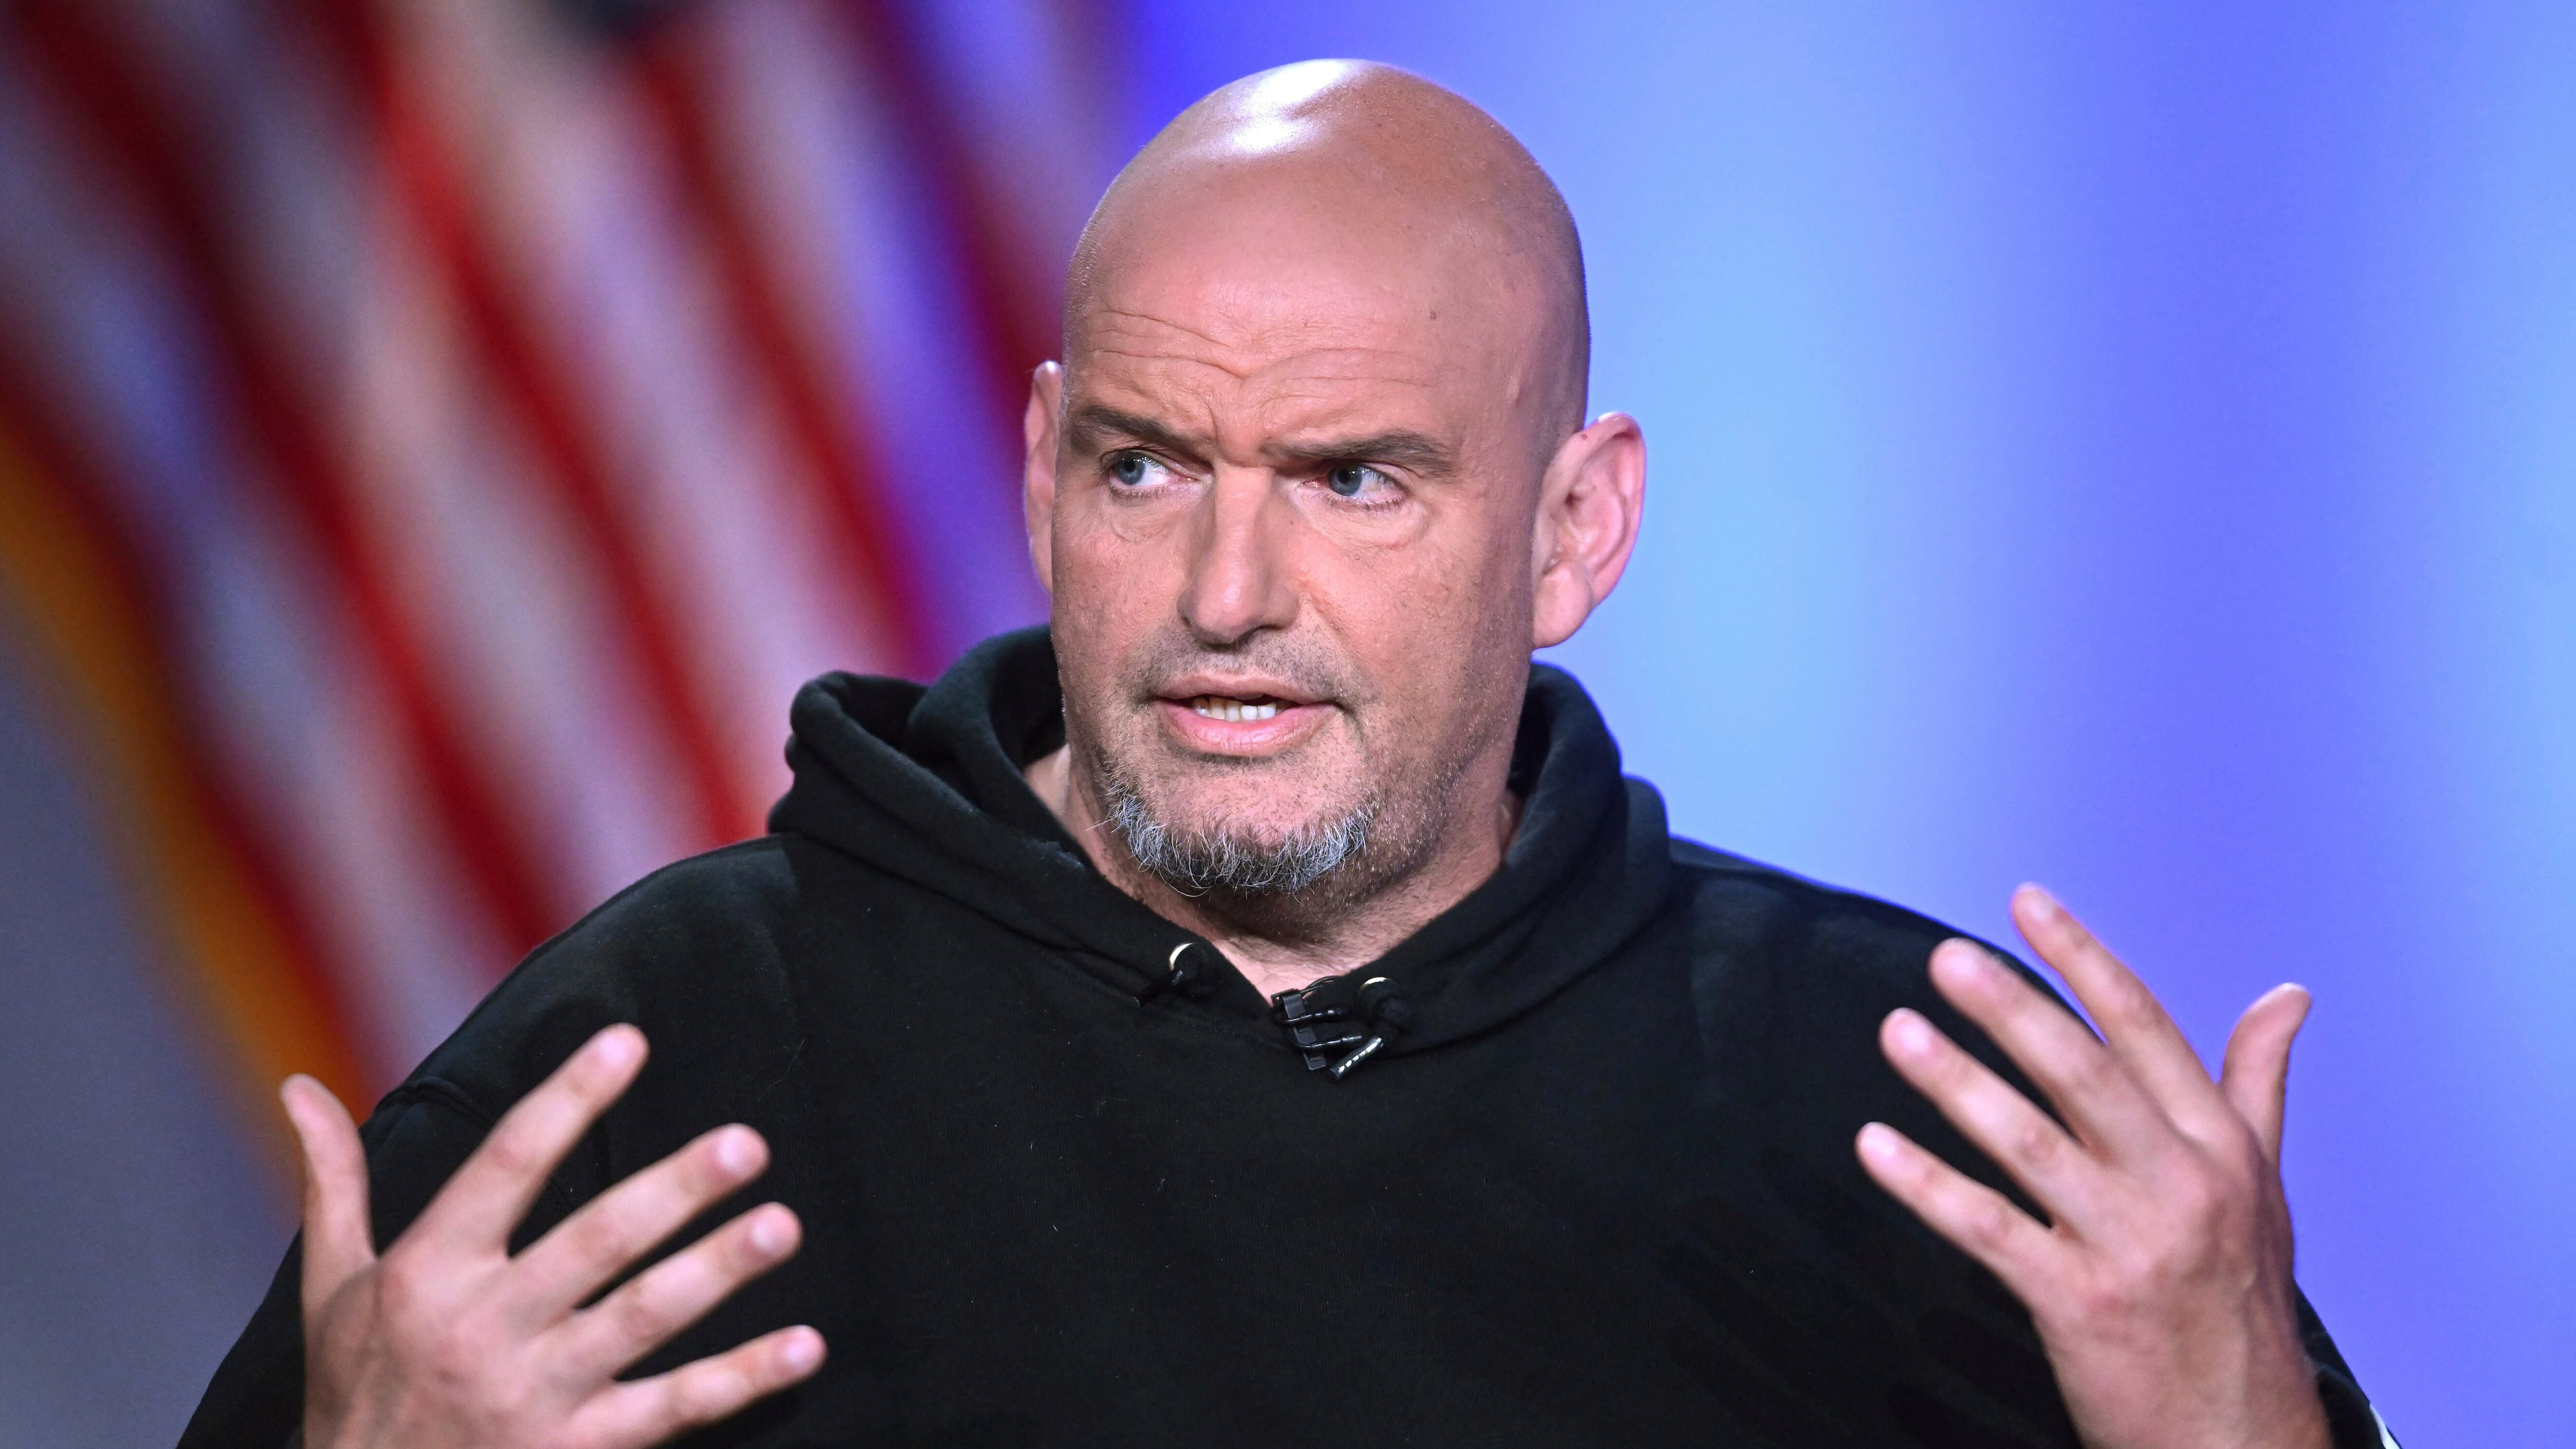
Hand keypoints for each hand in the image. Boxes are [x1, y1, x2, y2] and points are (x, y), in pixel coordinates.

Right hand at [281, 1024, 826, 1448]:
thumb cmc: (355, 1396)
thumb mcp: (331, 1291)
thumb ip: (335, 1185)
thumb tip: (299, 1086)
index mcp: (428, 1273)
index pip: (508, 1164)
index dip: (568, 1099)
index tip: (628, 1041)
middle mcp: (483, 1328)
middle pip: (595, 1242)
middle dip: (674, 1191)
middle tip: (747, 1143)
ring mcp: (534, 1395)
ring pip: (642, 1320)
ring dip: (718, 1272)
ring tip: (783, 1225)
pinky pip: (673, 1410)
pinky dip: (741, 1380)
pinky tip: (803, 1346)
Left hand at [1855, 886, 2329, 1448]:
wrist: (2241, 1436)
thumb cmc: (2240, 1299)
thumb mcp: (2263, 1187)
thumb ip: (2256, 1084)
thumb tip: (2288, 993)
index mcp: (2220, 1147)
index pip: (2144, 1030)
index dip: (2081, 960)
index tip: (2026, 902)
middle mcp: (2181, 1185)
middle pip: (2082, 1073)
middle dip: (2012, 1008)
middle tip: (1946, 959)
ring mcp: (2130, 1244)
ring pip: (2028, 1143)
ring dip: (1955, 1084)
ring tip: (1897, 1032)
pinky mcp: (2079, 1302)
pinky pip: (1989, 1229)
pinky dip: (1927, 1187)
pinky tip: (1875, 1147)